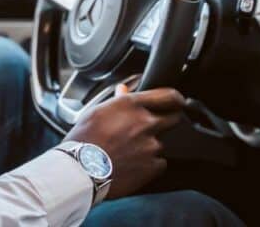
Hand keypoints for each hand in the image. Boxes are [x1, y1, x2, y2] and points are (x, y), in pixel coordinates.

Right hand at [63, 85, 185, 198]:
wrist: (81, 169)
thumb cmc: (84, 139)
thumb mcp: (96, 112)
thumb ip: (117, 100)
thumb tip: (124, 90)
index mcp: (132, 105)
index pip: (168, 96)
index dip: (176, 99)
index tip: (178, 102)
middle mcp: (145, 122)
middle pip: (174, 118)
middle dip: (166, 122)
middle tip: (149, 129)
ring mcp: (152, 145)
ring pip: (161, 142)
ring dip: (150, 145)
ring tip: (130, 151)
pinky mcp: (153, 166)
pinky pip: (159, 162)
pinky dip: (149, 163)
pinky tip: (132, 164)